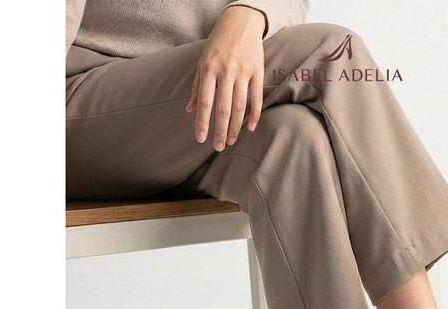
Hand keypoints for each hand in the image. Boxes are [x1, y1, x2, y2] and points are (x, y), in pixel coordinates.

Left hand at [186, 6, 265, 149]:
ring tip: (231, 142)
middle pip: (223, 108)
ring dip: (235, 127)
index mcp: (209, 70)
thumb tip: (189, 110)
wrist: (241, 22)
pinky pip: (256, 98)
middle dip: (220, 130)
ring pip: (239, 106)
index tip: (201, 139)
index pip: (205, 102)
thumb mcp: (203, 62)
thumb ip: (197, 87)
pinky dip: (254, 114)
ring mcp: (242, 72)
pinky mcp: (257, 72)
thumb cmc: (218, 44)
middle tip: (218, 147)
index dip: (203, 122)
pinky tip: (250, 128)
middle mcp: (225, 72)